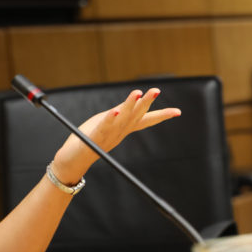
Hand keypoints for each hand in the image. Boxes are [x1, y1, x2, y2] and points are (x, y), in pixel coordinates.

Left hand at [50, 88, 180, 183]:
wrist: (73, 161)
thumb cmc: (88, 140)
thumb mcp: (104, 123)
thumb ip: (117, 113)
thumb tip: (130, 102)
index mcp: (122, 130)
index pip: (145, 120)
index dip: (161, 115)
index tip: (178, 111)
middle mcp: (119, 133)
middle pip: (136, 116)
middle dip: (146, 102)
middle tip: (156, 90)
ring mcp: (108, 135)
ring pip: (122, 119)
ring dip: (130, 105)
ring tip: (138, 92)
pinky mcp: (94, 137)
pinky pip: (104, 127)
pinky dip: (110, 119)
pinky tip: (115, 111)